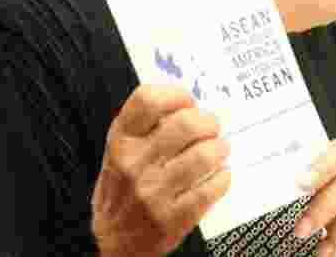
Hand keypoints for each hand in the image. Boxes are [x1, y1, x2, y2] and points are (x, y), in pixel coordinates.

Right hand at [91, 84, 231, 256]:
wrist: (113, 241)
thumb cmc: (122, 188)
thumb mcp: (120, 151)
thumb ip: (146, 126)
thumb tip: (190, 105)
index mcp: (120, 140)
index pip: (148, 99)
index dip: (177, 95)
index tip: (189, 102)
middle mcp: (134, 163)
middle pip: (185, 123)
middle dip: (208, 121)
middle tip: (212, 127)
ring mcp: (153, 192)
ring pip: (203, 155)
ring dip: (220, 148)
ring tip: (220, 148)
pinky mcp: (172, 219)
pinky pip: (210, 189)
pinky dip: (222, 178)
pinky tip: (219, 175)